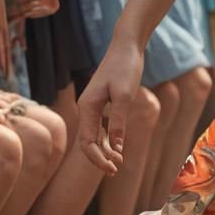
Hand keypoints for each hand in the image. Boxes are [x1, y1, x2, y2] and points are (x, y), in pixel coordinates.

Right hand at [77, 37, 144, 173]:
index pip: (87, 143)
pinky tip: (117, 145)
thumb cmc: (126, 67)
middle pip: (88, 141)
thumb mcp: (125, 95)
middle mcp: (86, 108)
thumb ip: (119, 121)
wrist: (127, 45)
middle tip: (116, 169)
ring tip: (118, 162)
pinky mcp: (102, 100)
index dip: (97, 159)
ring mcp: (93, 104)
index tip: (112, 169)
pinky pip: (100, 125)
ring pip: (94, 134)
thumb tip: (115, 148)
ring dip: (104, 149)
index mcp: (87, 107)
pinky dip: (107, 137)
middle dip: (100, 157)